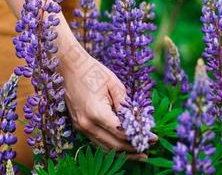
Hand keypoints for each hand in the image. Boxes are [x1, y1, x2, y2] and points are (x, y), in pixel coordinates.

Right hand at [59, 39, 145, 159]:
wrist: (68, 68)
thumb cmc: (92, 71)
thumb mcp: (114, 84)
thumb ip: (126, 105)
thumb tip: (137, 121)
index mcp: (96, 112)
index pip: (122, 133)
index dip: (139, 137)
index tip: (153, 137)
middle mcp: (87, 124)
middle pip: (114, 145)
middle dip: (133, 148)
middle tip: (149, 146)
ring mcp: (81, 127)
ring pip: (105, 147)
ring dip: (123, 152)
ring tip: (139, 154)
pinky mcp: (79, 126)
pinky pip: (97, 141)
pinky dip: (111, 146)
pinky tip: (123, 147)